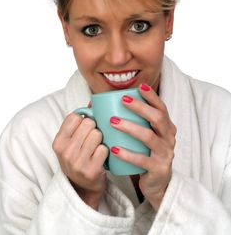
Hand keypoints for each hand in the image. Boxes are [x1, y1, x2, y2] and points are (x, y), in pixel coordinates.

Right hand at [52, 112, 108, 209]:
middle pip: (89, 123)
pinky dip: (106, 151)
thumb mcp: (70, 142)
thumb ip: (78, 122)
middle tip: (92, 140)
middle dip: (94, 129)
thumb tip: (93, 100)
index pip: (75, 117)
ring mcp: (77, 162)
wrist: (81, 188)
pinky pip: (104, 148)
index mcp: (58, 142)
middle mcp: (65, 152)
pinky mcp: (91, 170)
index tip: (84, 129)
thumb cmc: (78, 159)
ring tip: (96, 148)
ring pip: (97, 134)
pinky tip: (101, 158)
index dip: (84, 120)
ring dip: (101, 140)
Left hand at [110, 83, 176, 210]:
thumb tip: (100, 105)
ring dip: (130, 127)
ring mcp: (165, 153)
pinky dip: (127, 154)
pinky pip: (142, 160)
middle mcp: (169, 138)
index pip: (161, 108)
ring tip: (112, 121)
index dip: (152, 96)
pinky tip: (114, 149)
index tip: (139, 86)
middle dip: (140, 107)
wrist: (157, 183)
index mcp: (167, 127)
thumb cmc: (145, 153)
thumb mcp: (144, 136)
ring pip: (148, 137)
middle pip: (157, 118)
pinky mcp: (158, 169)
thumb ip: (133, 121)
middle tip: (122, 100)